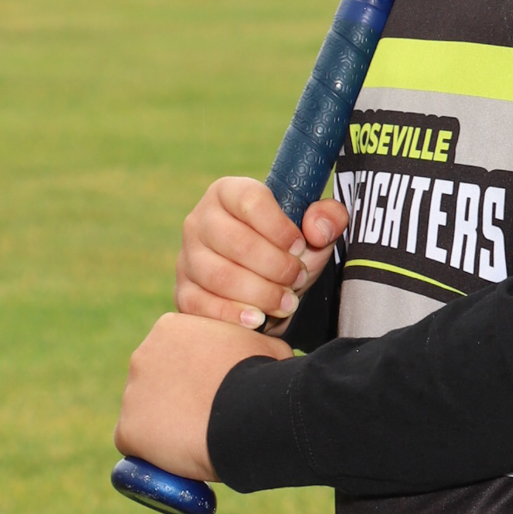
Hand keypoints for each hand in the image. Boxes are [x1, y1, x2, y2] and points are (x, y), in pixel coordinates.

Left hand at [116, 314, 289, 479]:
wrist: (251, 414)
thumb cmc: (264, 376)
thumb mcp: (263, 344)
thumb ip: (246, 344)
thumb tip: (257, 352)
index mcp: (170, 328)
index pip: (175, 353)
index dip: (195, 374)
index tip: (214, 389)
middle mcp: (142, 356)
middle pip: (154, 382)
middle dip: (175, 398)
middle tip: (206, 415)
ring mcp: (131, 394)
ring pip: (144, 414)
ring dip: (165, 425)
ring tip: (199, 437)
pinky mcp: (127, 431)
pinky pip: (137, 445)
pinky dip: (155, 452)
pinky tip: (181, 454)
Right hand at [178, 177, 347, 329]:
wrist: (270, 287)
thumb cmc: (289, 251)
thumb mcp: (315, 231)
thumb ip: (328, 218)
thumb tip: (317, 229)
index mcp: (229, 193)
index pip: (250, 200)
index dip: (280, 227)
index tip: (300, 246)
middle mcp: (200, 220)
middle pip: (234, 241)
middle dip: (275, 266)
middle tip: (298, 279)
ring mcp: (188, 257)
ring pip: (219, 276)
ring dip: (260, 293)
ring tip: (287, 302)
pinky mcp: (184, 291)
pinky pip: (201, 305)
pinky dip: (233, 315)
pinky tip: (258, 319)